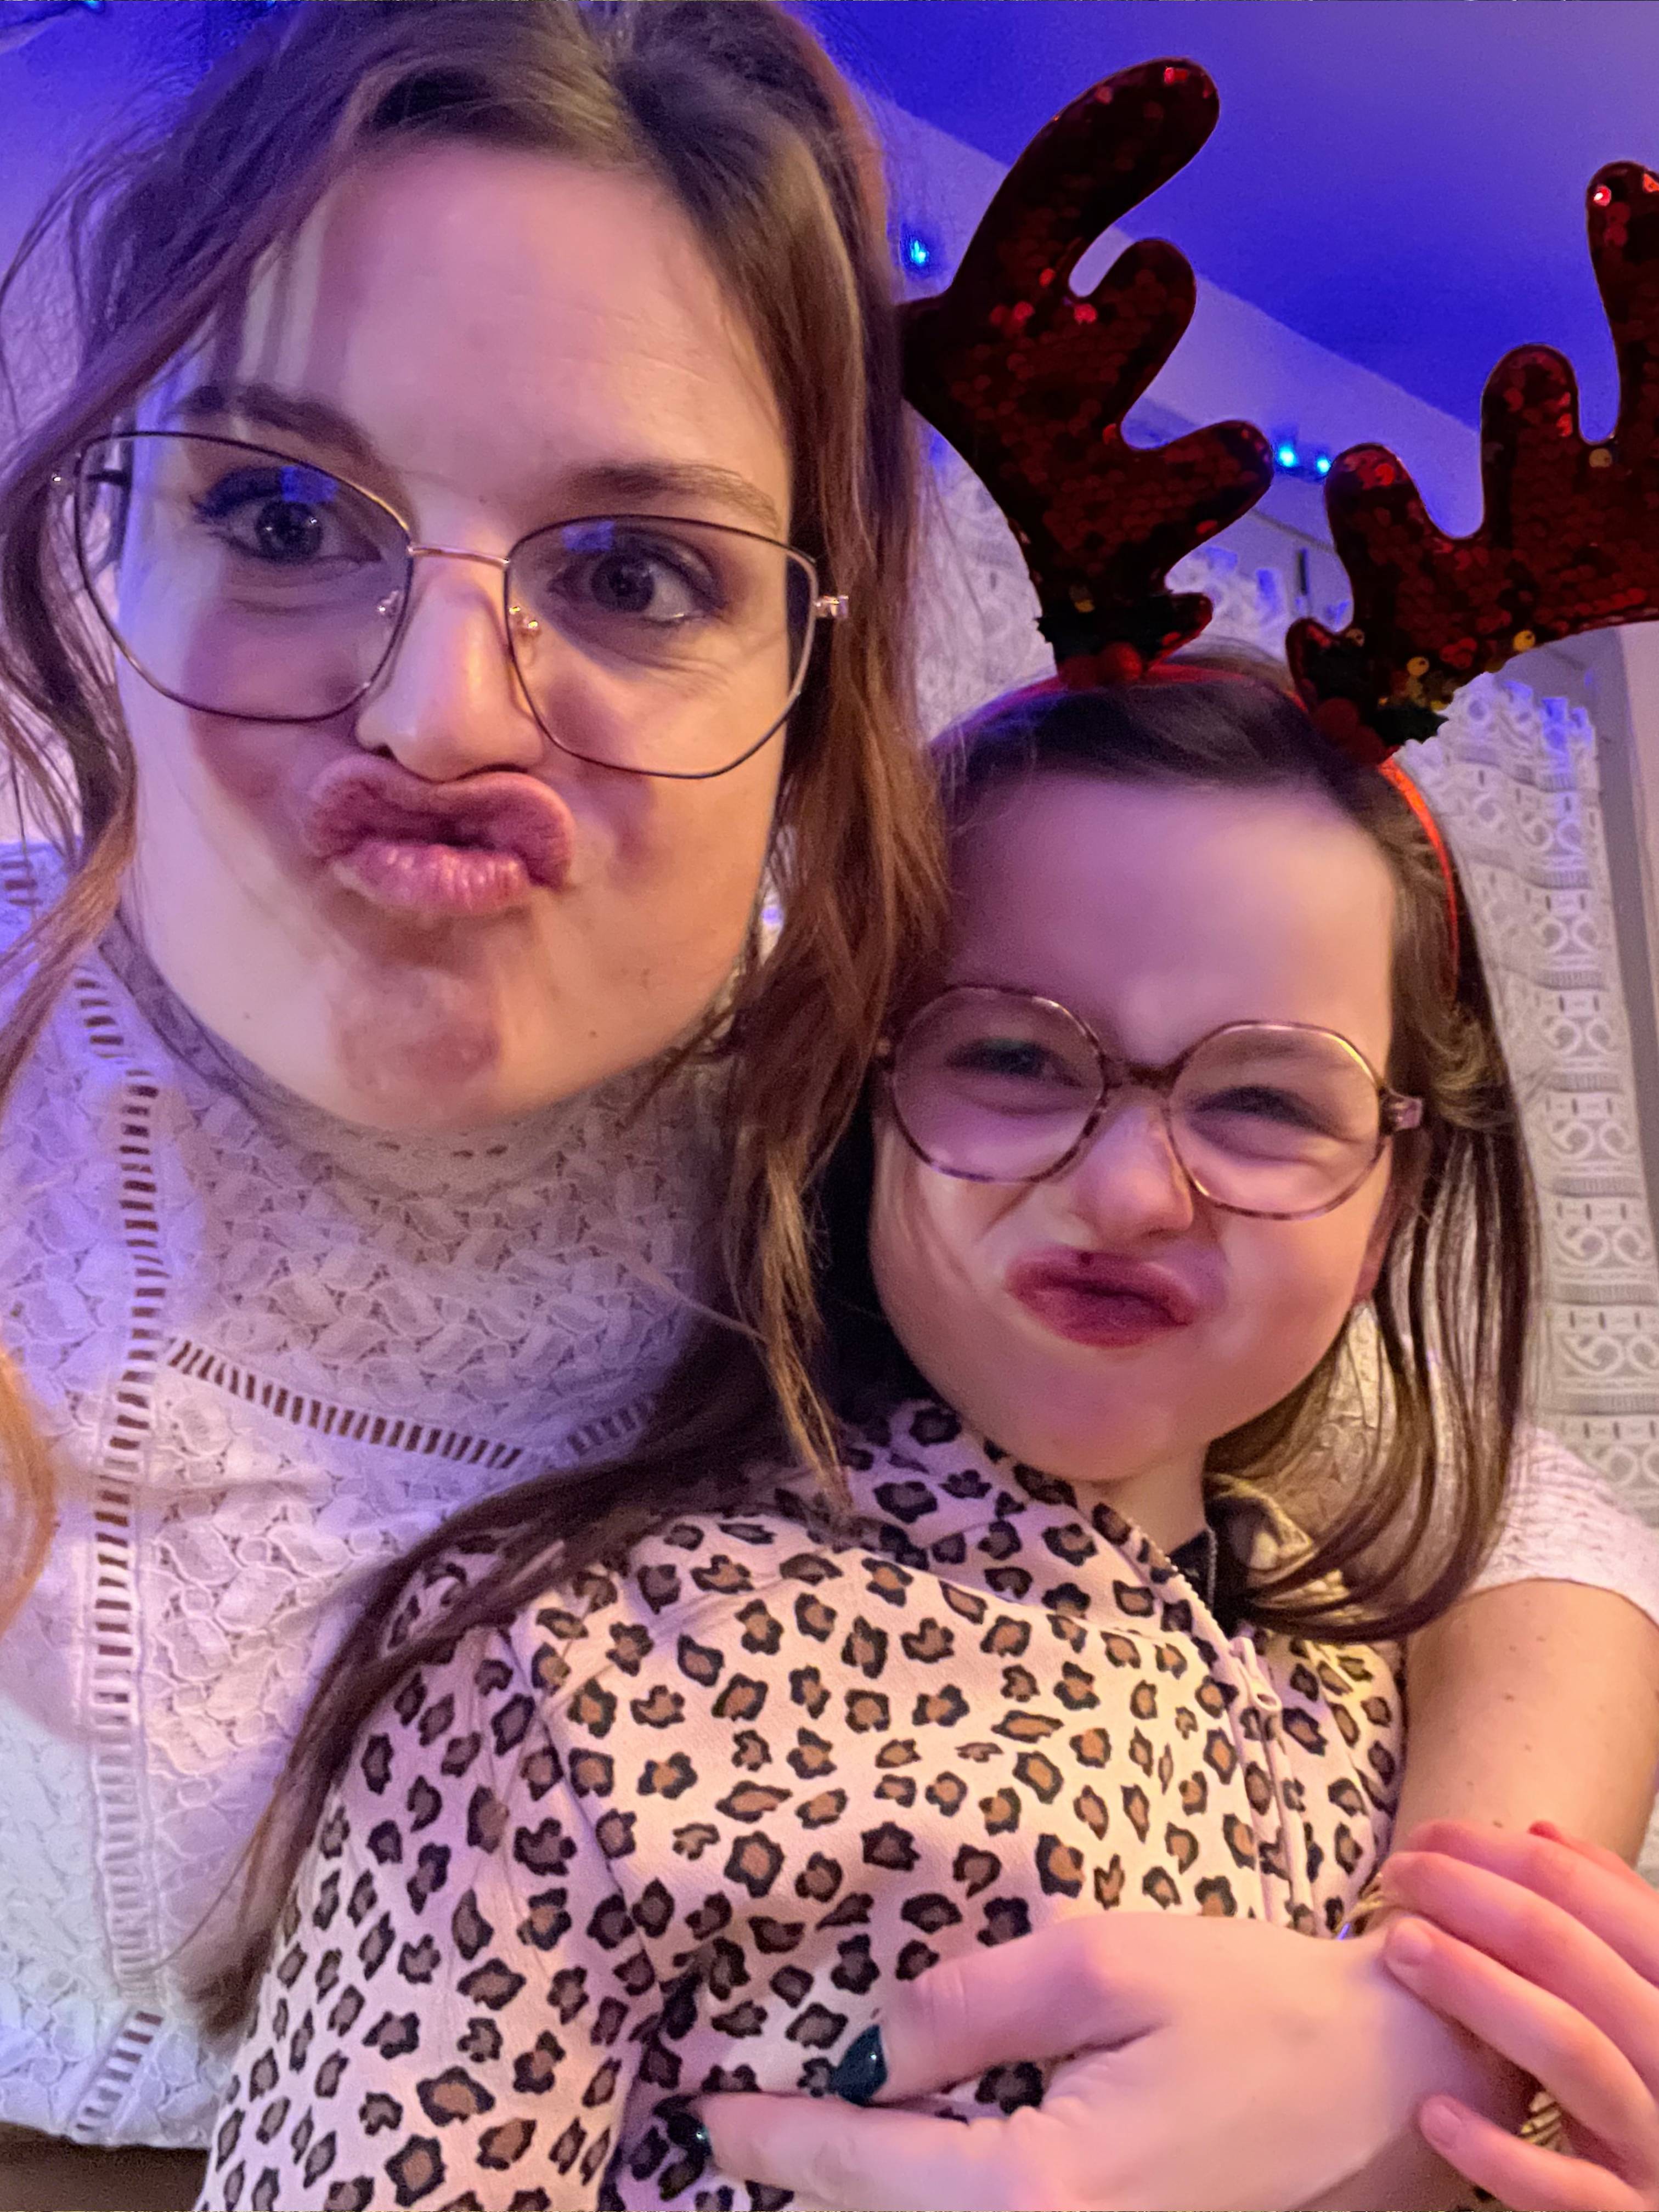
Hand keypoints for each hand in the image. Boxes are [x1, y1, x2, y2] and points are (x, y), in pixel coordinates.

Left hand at [698, 1911, 1509, 2210]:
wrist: (1380, 2076)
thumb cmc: (1253, 2005)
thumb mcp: (1105, 1965)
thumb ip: (974, 2004)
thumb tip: (872, 2042)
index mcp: (1045, 2186)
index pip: (870, 2166)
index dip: (782, 2137)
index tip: (710, 2114)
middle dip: (806, 2178)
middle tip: (727, 2141)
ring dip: (861, 2193)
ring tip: (793, 2148)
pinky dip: (926, 2195)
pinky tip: (895, 2162)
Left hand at [1378, 1818, 1658, 2210]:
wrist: (1644, 2196)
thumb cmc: (1627, 2084)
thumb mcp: (1628, 1992)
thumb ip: (1603, 1918)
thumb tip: (1543, 1831)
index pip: (1604, 1903)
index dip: (1508, 1856)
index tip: (1425, 1836)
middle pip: (1578, 1961)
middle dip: (1477, 1902)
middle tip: (1397, 1876)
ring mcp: (1657, 2145)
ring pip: (1573, 2052)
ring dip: (1478, 1991)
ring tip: (1399, 1949)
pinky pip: (1569, 2189)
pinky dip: (1499, 2149)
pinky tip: (1433, 2112)